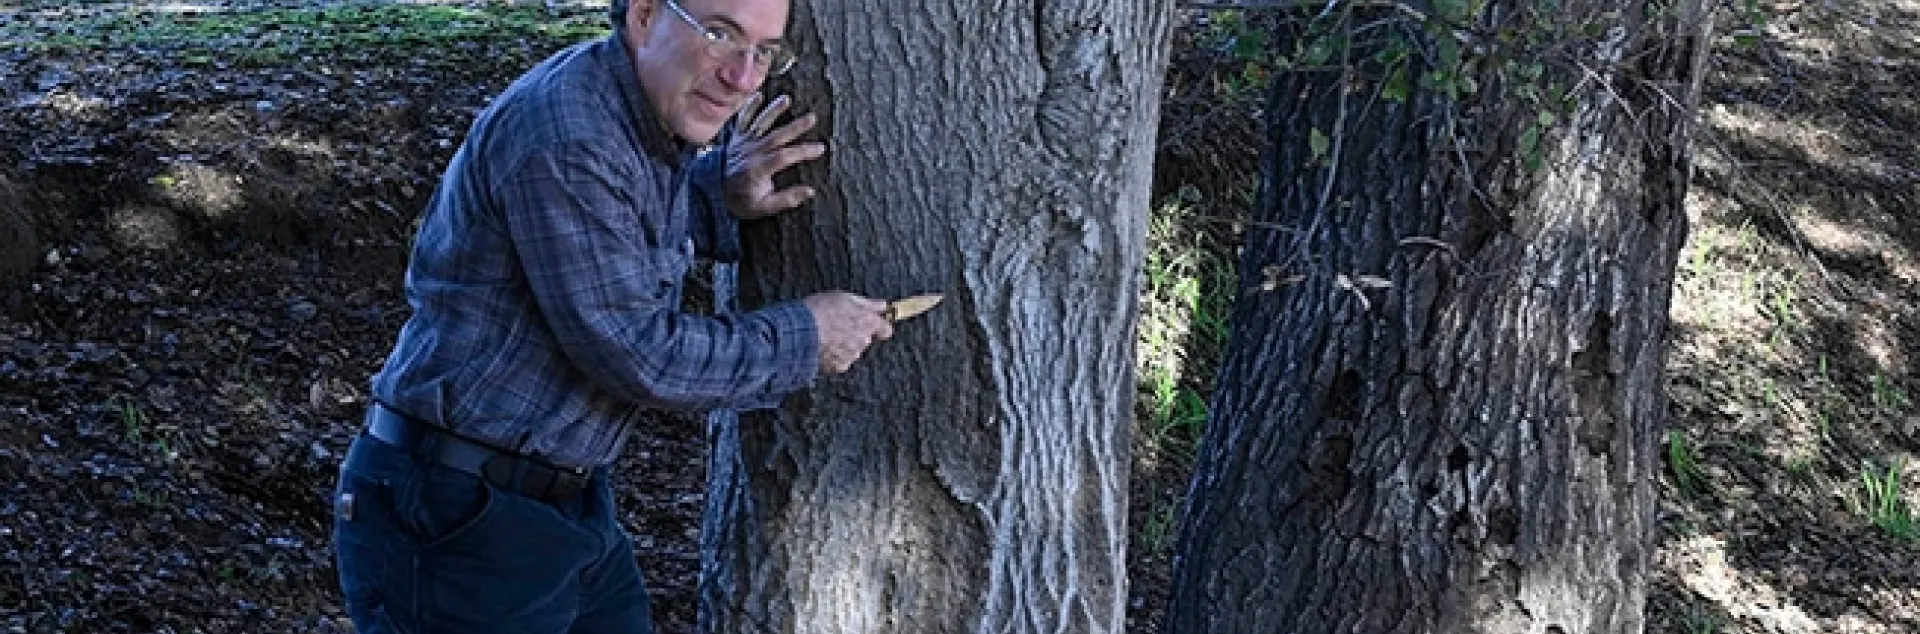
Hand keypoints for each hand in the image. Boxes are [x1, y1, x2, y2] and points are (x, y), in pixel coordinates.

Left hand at [724, 93, 826, 219]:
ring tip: (786, 99)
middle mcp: (750, 153)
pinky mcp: (736, 138)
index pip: (784, 157)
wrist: (715, 195)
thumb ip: (786, 199)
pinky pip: (742, 120)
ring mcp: (742, 144)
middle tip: (812, 117)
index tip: (820, 148)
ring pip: (759, 124)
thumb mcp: (764, 207)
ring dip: (773, 111)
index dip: (803, 152)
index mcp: (757, 170)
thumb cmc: (743, 201)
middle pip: (775, 137)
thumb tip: (809, 191)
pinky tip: (758, 95)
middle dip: (795, 127)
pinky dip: (748, 107)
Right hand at [802, 291, 893, 373]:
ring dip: (844, 345)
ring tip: (826, 335)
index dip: (879, 326)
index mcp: (868, 322)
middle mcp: (863, 341)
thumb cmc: (820, 311)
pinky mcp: (839, 366)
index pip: (886, 329)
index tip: (872, 323)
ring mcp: (851, 355)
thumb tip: (882, 305)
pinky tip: (822, 346)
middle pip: (866, 339)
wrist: (799, 332)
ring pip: (853, 350)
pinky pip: (841, 361)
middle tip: (839, 325)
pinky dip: (834, 356)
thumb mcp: (844, 298)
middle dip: (856, 334)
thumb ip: (867, 303)